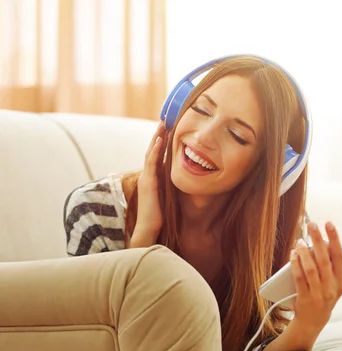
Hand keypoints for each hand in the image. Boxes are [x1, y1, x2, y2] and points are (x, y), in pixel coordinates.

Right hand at [131, 122, 166, 245]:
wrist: (149, 228)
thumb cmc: (160, 214)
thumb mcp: (168, 195)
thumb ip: (171, 185)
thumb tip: (182, 177)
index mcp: (153, 176)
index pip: (157, 154)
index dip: (162, 140)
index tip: (169, 127)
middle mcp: (148, 174)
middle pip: (153, 149)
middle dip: (159, 133)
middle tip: (165, 118)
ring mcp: (147, 177)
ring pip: (151, 152)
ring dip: (156, 136)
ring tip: (163, 123)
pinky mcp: (149, 183)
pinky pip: (152, 163)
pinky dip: (155, 150)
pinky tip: (160, 140)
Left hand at [290, 221, 341, 334]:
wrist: (314, 319)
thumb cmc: (330, 293)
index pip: (340, 256)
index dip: (335, 239)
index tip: (329, 224)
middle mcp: (332, 287)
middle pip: (324, 260)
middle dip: (318, 240)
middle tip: (311, 225)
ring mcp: (318, 294)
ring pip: (311, 269)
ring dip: (304, 252)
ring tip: (300, 241)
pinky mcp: (305, 298)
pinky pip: (300, 278)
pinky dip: (296, 264)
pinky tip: (293, 254)